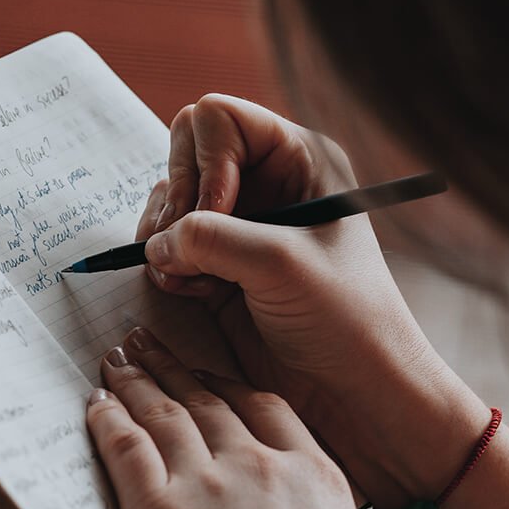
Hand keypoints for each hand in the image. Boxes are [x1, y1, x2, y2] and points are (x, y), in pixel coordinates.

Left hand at [87, 327, 381, 508]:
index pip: (260, 404)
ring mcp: (207, 482)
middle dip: (170, 365)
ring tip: (117, 359)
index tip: (203, 370)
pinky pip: (125, 447)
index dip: (223, 380)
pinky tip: (97, 404)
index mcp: (310, 469)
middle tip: (145, 342)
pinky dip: (107, 420)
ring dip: (135, 380)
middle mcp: (257, 462)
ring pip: (162, 412)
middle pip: (204, 397)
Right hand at [137, 94, 490, 508]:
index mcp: (297, 159)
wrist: (353, 388)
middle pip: (183, 154)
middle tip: (186, 245)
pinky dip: (167, 266)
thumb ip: (209, 236)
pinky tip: (192, 292)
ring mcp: (238, 226)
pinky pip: (168, 245)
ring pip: (169, 203)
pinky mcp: (217, 266)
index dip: (206, 163)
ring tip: (190, 277)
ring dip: (166, 238)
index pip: (218, 119)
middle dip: (177, 200)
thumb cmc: (343, 318)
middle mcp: (264, 183)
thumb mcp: (278, 263)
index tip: (217, 215)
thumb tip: (156, 241)